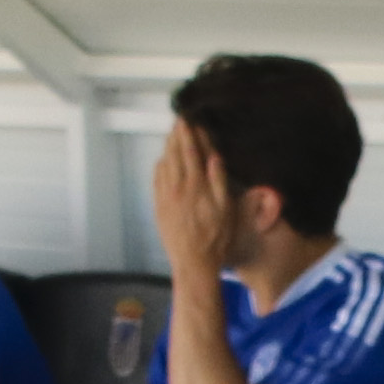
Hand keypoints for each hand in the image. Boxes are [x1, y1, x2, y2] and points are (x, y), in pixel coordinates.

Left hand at [142, 118, 233, 280]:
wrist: (193, 263)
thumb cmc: (215, 239)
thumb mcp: (226, 210)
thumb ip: (220, 182)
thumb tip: (215, 158)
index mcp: (196, 186)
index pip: (191, 152)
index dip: (189, 134)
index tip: (188, 120)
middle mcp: (178, 188)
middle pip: (175, 154)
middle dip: (176, 135)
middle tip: (177, 121)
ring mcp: (166, 197)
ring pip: (164, 164)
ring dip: (167, 147)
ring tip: (170, 135)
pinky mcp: (159, 207)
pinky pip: (156, 180)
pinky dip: (159, 166)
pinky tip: (162, 161)